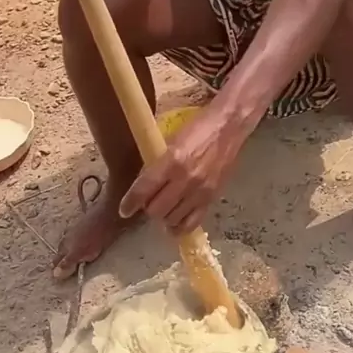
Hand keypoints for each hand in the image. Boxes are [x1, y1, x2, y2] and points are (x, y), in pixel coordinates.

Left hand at [119, 105, 244, 234]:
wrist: (229, 127)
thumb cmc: (198, 128)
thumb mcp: (171, 140)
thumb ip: (158, 163)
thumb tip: (144, 183)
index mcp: (172, 161)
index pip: (144, 189)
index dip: (130, 203)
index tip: (124, 210)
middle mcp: (185, 180)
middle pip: (156, 210)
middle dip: (148, 208)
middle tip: (148, 201)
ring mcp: (200, 191)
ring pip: (172, 219)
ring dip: (164, 216)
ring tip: (164, 207)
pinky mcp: (212, 198)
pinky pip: (192, 223)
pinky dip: (180, 226)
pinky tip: (175, 222)